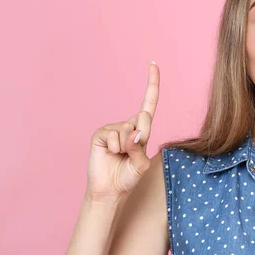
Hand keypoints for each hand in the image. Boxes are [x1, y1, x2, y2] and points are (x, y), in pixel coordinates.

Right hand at [85, 61, 159, 202]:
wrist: (110, 190)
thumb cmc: (128, 176)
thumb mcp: (142, 164)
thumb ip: (139, 148)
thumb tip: (132, 132)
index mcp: (142, 129)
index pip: (149, 103)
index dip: (152, 84)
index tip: (153, 64)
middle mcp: (128, 125)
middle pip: (143, 120)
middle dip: (141, 139)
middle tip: (130, 154)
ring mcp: (114, 128)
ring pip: (128, 130)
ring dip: (126, 147)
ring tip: (119, 156)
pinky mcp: (101, 133)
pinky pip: (113, 136)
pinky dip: (114, 148)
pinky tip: (110, 154)